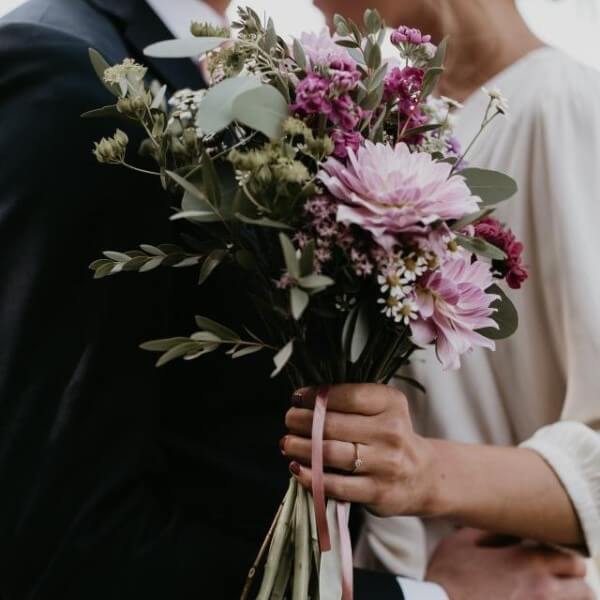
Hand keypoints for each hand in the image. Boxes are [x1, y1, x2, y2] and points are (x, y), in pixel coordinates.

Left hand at [283, 384, 436, 516]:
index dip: (316, 396)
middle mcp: (391, 432)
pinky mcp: (377, 492)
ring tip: (286, 443)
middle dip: (301, 421)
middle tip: (288, 419)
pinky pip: (335, 485)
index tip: (297, 398)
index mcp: (391, 403)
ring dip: (300, 447)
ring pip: (330, 453)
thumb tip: (303, 399)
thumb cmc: (389, 435)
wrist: (422, 476)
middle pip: (333, 424)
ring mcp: (386, 464)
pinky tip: (296, 468)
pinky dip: (310, 476)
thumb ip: (349, 401)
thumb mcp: (381, 408)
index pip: (347, 396)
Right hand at [426, 528, 593, 599]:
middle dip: (572, 584)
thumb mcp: (462, 542)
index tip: (550, 559)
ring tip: (547, 595)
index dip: (562, 558)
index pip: (573, 559)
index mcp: (528, 562)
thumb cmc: (447, 576)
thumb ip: (493, 531)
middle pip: (585, 590)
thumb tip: (513, 526)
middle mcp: (543, 590)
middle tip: (553, 581)